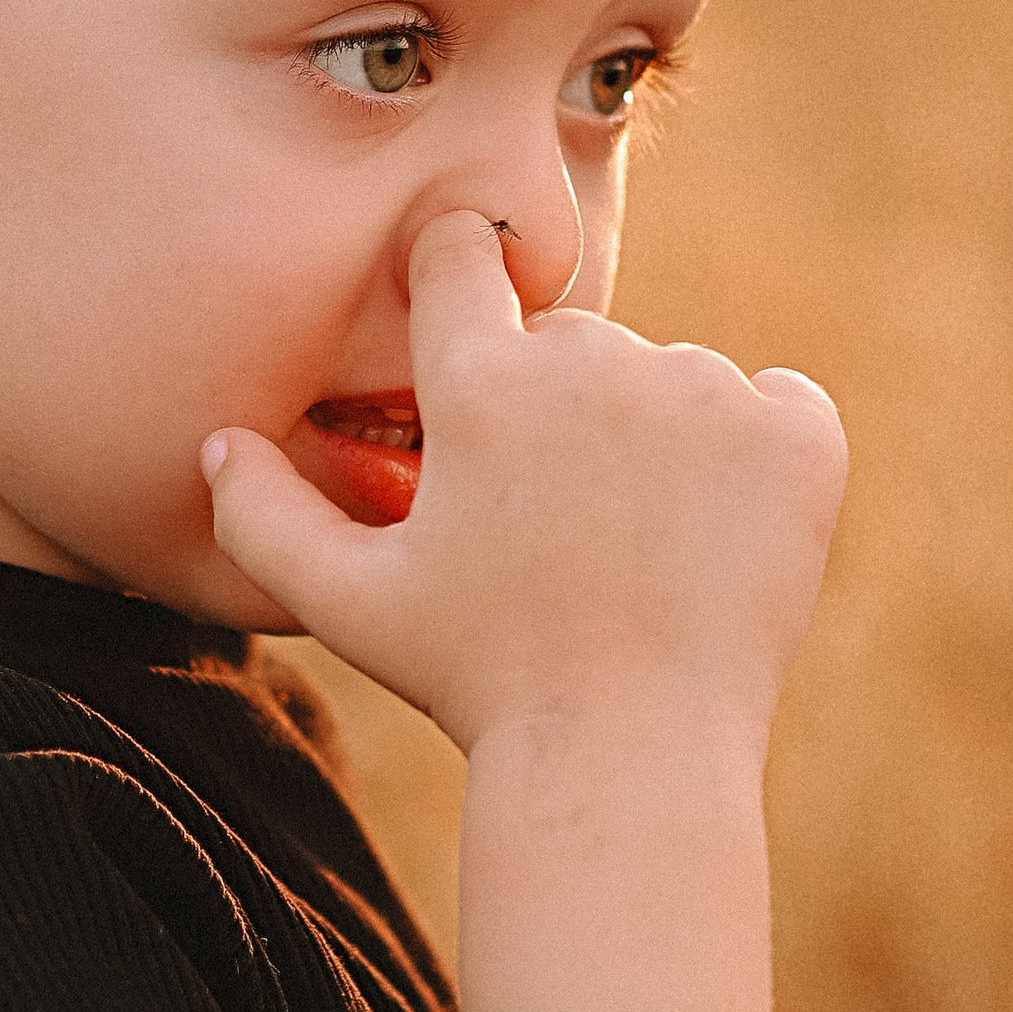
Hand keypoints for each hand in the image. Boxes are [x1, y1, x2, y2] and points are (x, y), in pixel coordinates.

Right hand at [200, 208, 845, 758]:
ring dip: (657, 441)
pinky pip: (777, 407)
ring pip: (671, 382)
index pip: (461, 253)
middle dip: (560, 411)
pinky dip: (757, 458)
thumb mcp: (348, 606)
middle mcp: (592, 361)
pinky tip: (718, 539)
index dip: (459, 280)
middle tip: (556, 531)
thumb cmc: (476, 681)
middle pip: (570, 343)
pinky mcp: (795, 433)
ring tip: (636, 555)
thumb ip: (263, 514)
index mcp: (477, 381)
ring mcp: (704, 391)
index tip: (471, 322)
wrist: (627, 758)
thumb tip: (218, 442)